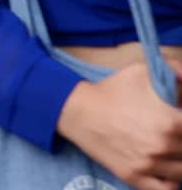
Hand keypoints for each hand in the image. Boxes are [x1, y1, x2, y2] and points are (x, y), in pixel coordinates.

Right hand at [57, 62, 181, 189]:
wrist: (78, 109)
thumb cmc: (112, 90)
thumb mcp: (143, 71)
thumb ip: (176, 72)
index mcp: (171, 122)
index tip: (179, 121)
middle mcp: (163, 146)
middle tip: (174, 133)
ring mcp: (148, 165)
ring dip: (180, 159)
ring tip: (172, 149)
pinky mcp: (133, 176)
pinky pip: (166, 189)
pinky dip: (171, 181)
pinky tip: (166, 168)